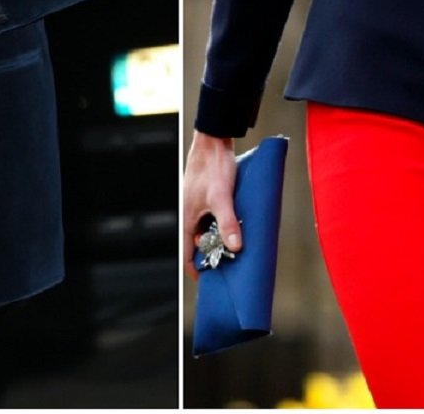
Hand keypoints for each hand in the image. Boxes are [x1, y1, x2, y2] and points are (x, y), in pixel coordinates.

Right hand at [182, 131, 239, 279]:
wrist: (213, 140)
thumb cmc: (213, 167)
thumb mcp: (222, 197)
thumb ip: (228, 222)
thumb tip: (235, 247)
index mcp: (187, 218)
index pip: (186, 254)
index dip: (196, 270)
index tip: (209, 284)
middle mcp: (189, 213)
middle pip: (198, 243)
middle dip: (211, 255)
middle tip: (229, 267)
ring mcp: (197, 204)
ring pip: (206, 229)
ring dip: (218, 238)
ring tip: (236, 248)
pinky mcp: (207, 195)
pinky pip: (212, 217)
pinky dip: (222, 224)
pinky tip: (237, 224)